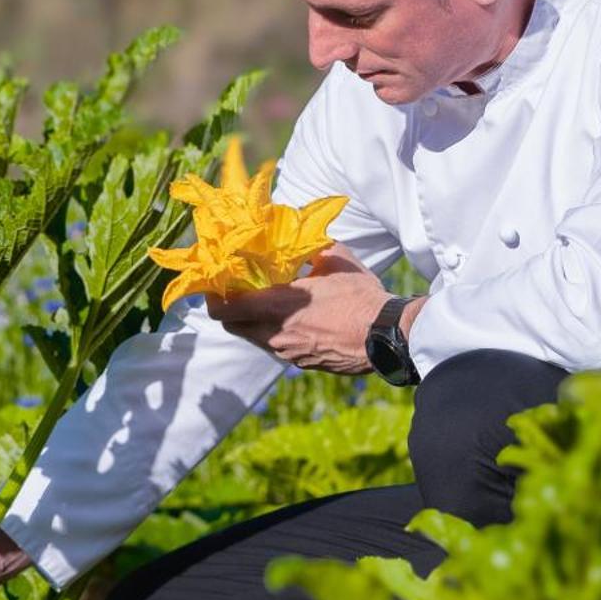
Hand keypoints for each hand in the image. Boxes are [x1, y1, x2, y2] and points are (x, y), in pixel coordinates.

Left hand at [207, 242, 420, 374]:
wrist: (386, 337)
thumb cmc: (362, 297)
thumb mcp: (335, 260)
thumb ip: (309, 247)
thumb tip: (297, 237)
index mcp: (278, 307)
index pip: (225, 308)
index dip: (214, 294)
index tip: (217, 280)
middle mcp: (276, 334)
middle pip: (232, 325)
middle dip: (229, 307)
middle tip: (239, 288)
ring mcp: (287, 352)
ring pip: (253, 336)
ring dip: (252, 319)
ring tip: (266, 300)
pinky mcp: (301, 363)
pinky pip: (274, 345)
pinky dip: (273, 331)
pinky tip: (292, 317)